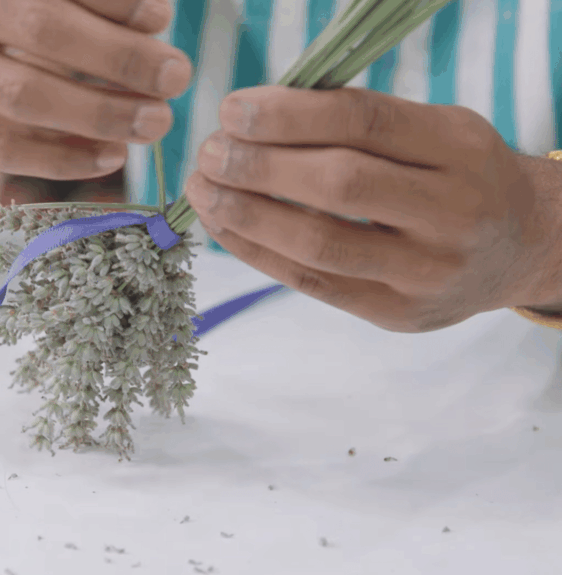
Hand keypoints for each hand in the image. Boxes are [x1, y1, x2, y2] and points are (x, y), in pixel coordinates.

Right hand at [0, 0, 192, 180]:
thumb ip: (76, 2)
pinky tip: (109, 156)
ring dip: (98, 113)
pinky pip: (2, 147)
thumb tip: (153, 21)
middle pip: (40, 30)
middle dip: (117, 56)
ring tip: (153, 123)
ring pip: (21, 96)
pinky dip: (62, 157)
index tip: (160, 16)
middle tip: (175, 77)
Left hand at [183, 86, 561, 332]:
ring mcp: (427, 272)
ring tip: (203, 190)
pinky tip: (223, 227)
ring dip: (246, 214)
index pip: (364, 121)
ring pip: (319, 243)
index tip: (232, 110)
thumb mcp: (435, 131)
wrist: (521, 248)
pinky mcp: (398, 315)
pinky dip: (257, 252)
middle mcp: (453, 212)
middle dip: (259, 166)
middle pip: (339, 184)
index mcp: (460, 148)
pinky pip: (312, 283)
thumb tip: (254, 120)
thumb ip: (362, 123)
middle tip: (210, 152)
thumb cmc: (457, 176)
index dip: (288, 114)